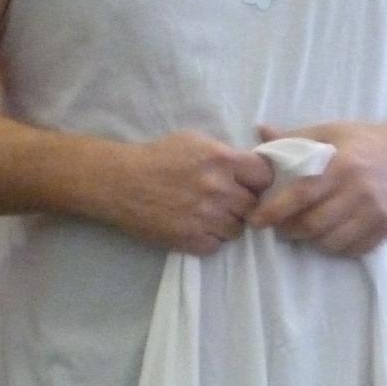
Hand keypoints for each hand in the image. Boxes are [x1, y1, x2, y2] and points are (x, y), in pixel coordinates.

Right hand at [98, 132, 274, 255]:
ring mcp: (206, 217)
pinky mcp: (190, 240)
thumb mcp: (195, 140)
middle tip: (230, 200)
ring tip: (212, 215)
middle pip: (254, 205)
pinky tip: (198, 227)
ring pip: (238, 229)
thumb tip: (249, 166)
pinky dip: (211, 238)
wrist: (121, 182)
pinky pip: (217, 245)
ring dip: (229, 223)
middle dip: (245, 203)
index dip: (259, 180)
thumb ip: (225, 153)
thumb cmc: (157, 156)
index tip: (250, 182)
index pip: (265, 176)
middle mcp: (219, 189)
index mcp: (222, 160)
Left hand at [248, 120, 386, 256]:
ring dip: (310, 241)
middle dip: (288, 230)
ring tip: (302, 231)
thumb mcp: (333, 131)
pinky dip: (336, 248)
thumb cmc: (369, 141)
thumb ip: (296, 137)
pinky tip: (329, 236)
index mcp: (340, 164)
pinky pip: (353, 249)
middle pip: (312, 224)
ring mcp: (374, 212)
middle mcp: (357, 191)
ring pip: (330, 241)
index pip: (300, 194)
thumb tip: (261, 132)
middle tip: (279, 227)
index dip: (274, 210)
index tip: (257, 219)